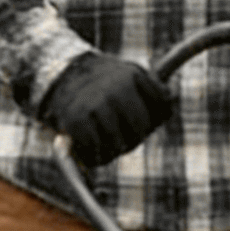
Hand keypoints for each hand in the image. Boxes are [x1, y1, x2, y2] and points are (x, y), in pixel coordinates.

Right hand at [42, 53, 173, 165]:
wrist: (62, 74)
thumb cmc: (103, 83)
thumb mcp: (130, 75)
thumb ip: (153, 92)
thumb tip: (167, 112)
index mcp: (134, 74)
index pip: (163, 106)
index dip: (154, 117)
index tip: (140, 116)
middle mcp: (117, 88)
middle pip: (140, 130)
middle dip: (133, 137)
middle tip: (121, 135)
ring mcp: (97, 104)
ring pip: (119, 144)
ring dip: (113, 150)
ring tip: (104, 141)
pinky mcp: (77, 120)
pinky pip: (97, 152)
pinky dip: (95, 157)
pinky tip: (91, 149)